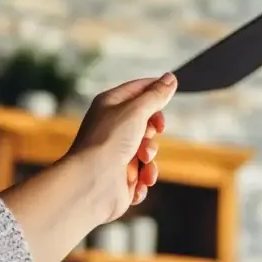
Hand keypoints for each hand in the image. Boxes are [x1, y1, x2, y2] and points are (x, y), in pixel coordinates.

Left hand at [66, 73, 177, 223]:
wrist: (91, 183)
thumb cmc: (107, 143)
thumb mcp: (136, 110)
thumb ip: (156, 95)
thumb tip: (170, 78)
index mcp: (110, 106)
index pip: (137, 89)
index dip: (154, 90)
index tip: (169, 93)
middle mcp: (111, 129)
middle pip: (146, 122)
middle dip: (153, 131)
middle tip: (149, 133)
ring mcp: (116, 154)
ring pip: (147, 150)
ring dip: (149, 156)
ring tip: (141, 161)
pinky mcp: (121, 178)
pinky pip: (144, 175)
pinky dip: (144, 178)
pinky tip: (138, 181)